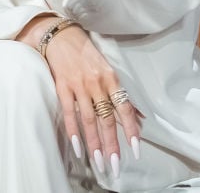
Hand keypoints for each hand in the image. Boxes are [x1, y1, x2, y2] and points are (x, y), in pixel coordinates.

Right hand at [24, 17, 141, 175]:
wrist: (60, 35)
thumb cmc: (85, 52)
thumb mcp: (108, 69)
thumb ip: (121, 94)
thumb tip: (138, 117)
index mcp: (111, 78)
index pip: (124, 108)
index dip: (130, 130)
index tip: (135, 150)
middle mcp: (97, 83)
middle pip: (107, 118)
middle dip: (112, 144)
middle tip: (115, 165)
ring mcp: (79, 85)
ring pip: (89, 119)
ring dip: (94, 142)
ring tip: (99, 161)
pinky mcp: (62, 86)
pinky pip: (69, 112)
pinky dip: (74, 130)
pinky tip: (78, 146)